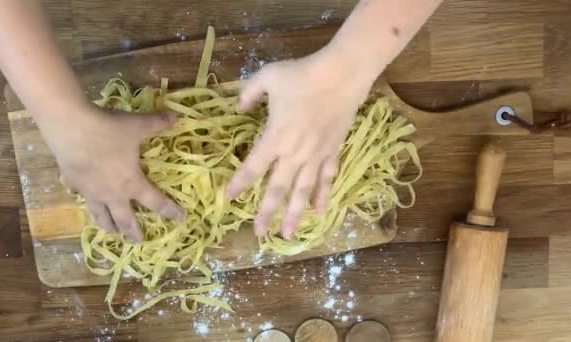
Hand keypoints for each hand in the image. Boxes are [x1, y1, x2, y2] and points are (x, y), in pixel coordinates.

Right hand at [38, 103, 184, 241]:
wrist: (70, 126)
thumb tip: (177, 117)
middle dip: (132, 231)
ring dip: (107, 224)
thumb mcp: (138, 125)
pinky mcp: (71, 181)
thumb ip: (158, 123)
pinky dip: (82, 197)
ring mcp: (89, 190)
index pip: (155, 202)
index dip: (169, 211)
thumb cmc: (109, 130)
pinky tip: (80, 196)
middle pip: (124, 219)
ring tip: (110, 231)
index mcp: (131, 183)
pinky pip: (79, 194)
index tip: (180, 219)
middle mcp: (111, 193)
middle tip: (138, 241)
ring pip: (99, 214)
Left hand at [227, 51, 374, 238]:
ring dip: (294, 214)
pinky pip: (326, 179)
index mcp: (275, 137)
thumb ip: (248, 94)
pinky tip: (318, 211)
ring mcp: (316, 156)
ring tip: (287, 235)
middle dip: (266, 212)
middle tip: (258, 233)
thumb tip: (238, 107)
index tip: (228, 198)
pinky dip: (322, 195)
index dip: (239, 184)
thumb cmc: (302, 75)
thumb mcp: (267, 77)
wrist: (341, 75)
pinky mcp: (333, 152)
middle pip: (277, 189)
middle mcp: (294, 154)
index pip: (253, 167)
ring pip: (303, 191)